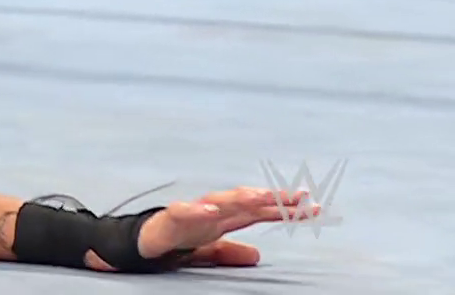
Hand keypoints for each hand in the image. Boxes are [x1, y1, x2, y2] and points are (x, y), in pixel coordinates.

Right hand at [93, 186, 316, 270]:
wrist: (142, 243)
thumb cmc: (178, 240)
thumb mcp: (210, 250)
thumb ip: (232, 251)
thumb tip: (258, 255)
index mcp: (225, 218)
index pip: (259, 212)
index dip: (284, 210)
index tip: (312, 208)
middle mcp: (212, 211)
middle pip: (246, 202)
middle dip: (271, 199)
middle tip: (296, 198)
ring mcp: (191, 212)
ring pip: (219, 201)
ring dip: (240, 198)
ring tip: (260, 198)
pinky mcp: (169, 219)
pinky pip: (183, 211)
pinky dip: (196, 210)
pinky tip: (211, 212)